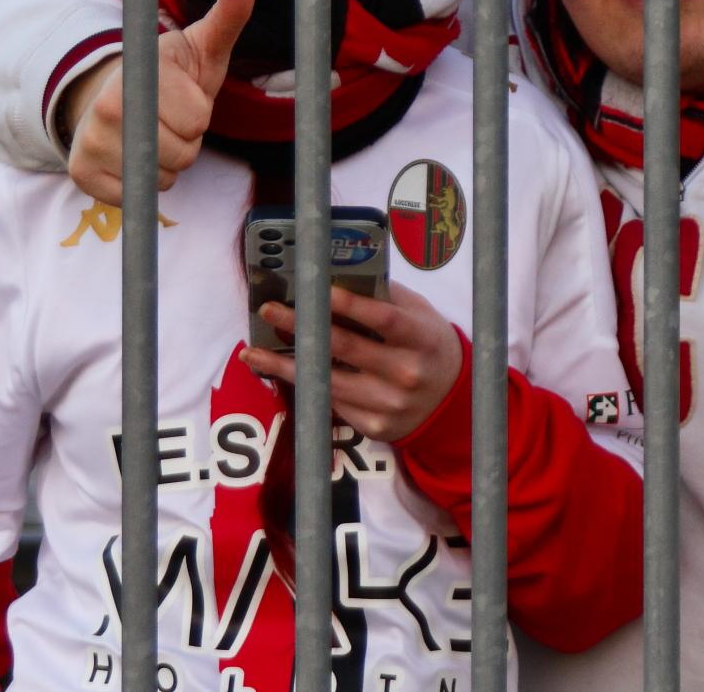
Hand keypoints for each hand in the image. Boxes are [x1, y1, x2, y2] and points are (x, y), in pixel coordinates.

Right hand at [61, 0, 254, 205]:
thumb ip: (226, 18)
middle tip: (167, 119)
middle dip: (185, 140)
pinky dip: (142, 184)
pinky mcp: (80, 173)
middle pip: (183, 153)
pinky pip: (137, 196)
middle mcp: (107, 107)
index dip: (198, 112)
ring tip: (151, 134)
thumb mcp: (201, 47)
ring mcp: (89, 141)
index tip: (182, 95)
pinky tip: (132, 155)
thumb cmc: (171, 75)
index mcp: (139, 74)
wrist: (113, 97)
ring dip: (166, 163)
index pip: (197, 120)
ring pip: (162, 177)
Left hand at [241, 283, 466, 441]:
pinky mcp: (376, 427)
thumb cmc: (426, 344)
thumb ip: (385, 297)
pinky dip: (306, 386)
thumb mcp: (419, 315)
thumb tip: (337, 276)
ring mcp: (391, 404)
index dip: (348, 304)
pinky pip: (332, 403)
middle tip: (269, 311)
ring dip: (286, 366)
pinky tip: (284, 372)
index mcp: (422, 338)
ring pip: (328, 382)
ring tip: (254, 352)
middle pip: (346, 348)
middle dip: (302, 326)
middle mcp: (408, 373)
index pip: (383, 318)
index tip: (314, 289)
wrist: (449, 398)